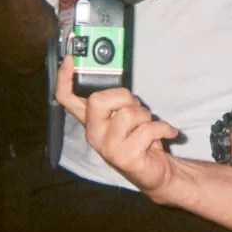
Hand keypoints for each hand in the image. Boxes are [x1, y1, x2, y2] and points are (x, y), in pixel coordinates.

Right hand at [55, 57, 179, 194]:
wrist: (153, 172)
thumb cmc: (138, 139)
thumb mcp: (122, 115)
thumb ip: (114, 99)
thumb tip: (114, 73)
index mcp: (90, 120)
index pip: (65, 97)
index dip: (64, 77)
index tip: (69, 59)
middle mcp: (94, 133)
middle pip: (97, 100)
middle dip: (123, 96)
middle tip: (134, 107)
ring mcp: (108, 147)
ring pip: (128, 114)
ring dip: (146, 115)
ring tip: (148, 125)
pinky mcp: (126, 157)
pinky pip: (148, 129)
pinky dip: (163, 128)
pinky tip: (167, 132)